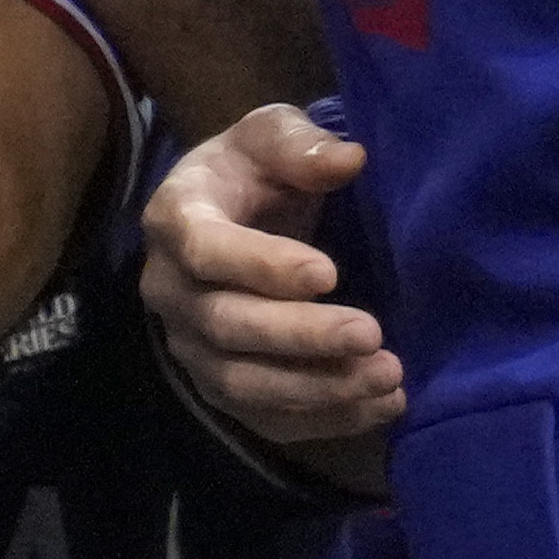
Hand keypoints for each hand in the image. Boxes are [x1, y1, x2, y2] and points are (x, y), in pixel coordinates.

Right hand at [143, 107, 397, 474]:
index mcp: (175, 218)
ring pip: (242, 384)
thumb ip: (301, 145)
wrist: (235, 218)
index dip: (262, 266)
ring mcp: (190, 347)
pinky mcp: (220, 388)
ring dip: (317, 387)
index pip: (205, 250)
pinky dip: (326, 421)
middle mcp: (169, 290)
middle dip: (300, 336)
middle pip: (224, 324)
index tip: (330, 273)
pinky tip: (383, 406)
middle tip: (371, 333)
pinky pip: (266, 419)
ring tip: (388, 377)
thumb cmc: (255, 174)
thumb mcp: (272, 138)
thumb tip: (348, 159)